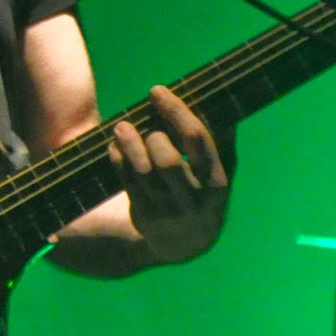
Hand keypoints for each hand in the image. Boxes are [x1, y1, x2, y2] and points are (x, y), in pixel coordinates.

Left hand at [107, 85, 231, 263]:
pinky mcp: (145, 215)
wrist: (186, 244)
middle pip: (168, 161)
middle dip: (153, 136)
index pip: (197, 140)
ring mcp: (168, 209)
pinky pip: (127, 182)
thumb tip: (217, 99)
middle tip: (145, 123)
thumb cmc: (203, 193)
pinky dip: (118, 160)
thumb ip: (219, 141)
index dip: (175, 111)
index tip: (157, 91)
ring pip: (143, 173)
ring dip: (129, 145)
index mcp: (217, 181)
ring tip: (121, 127)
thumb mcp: (218, 172)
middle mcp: (194, 197)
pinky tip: (115, 146)